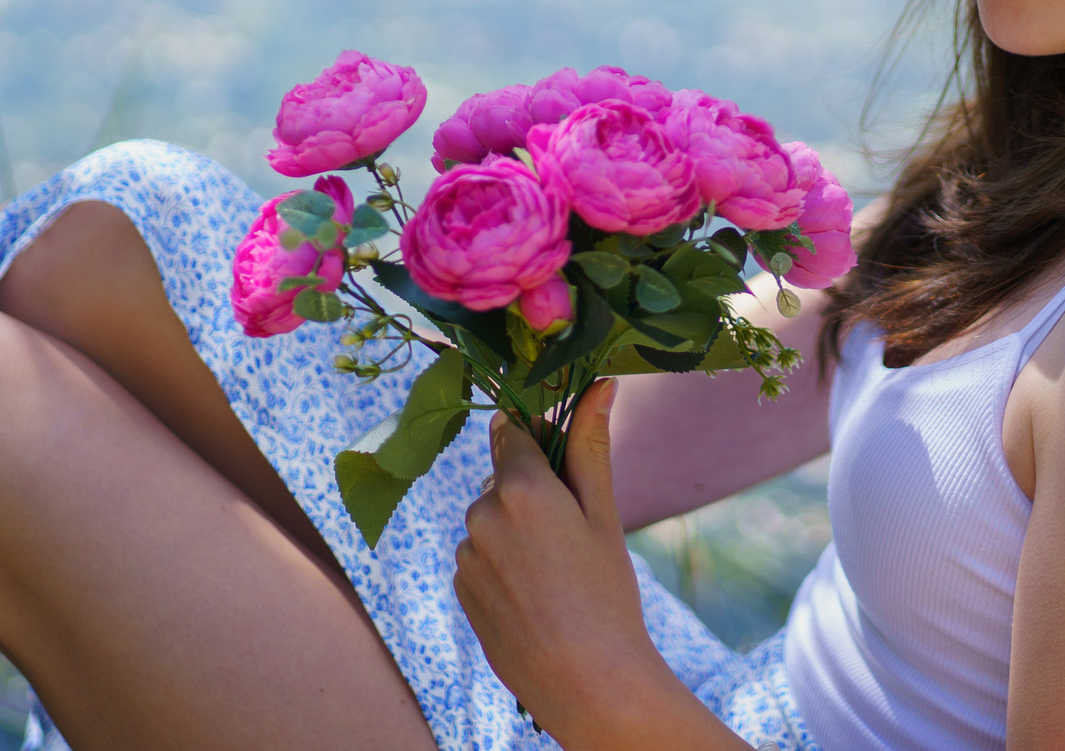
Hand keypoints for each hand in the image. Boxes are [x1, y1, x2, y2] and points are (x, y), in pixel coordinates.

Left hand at [456, 383, 708, 746]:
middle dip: (531, 492)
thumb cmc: (604, 593)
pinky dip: (502, 565)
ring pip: (491, 520)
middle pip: (503, 478)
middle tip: (572, 534)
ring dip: (515, 531)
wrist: (584, 681)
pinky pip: (481, 557)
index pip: (512, 430)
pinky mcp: (460, 588)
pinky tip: (534, 596)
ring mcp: (466, 554)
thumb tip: (600, 383)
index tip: (562, 461)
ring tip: (555, 575)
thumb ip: (591, 446)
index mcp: (519, 486)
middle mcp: (481, 513)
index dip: (538, 438)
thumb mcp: (602, 514)